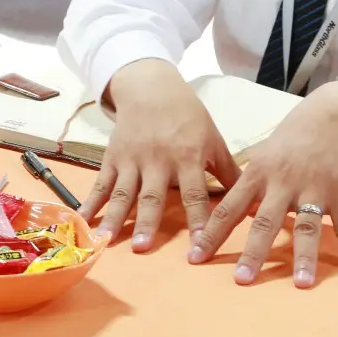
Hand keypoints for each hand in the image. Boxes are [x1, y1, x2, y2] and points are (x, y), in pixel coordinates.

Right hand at [81, 59, 237, 251]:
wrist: (152, 88)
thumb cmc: (188, 117)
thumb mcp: (213, 139)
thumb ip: (229, 172)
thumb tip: (255, 202)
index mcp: (188, 156)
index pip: (194, 194)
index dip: (197, 220)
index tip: (198, 247)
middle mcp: (158, 160)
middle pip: (152, 196)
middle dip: (147, 222)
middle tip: (143, 248)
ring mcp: (132, 159)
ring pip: (123, 192)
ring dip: (115, 217)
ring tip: (106, 241)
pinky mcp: (112, 157)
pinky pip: (101, 183)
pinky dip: (90, 203)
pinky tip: (82, 221)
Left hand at [188, 81, 337, 287]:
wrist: (333, 114)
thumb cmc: (293, 137)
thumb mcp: (264, 155)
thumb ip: (249, 184)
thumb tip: (228, 212)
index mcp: (258, 174)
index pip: (229, 208)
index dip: (212, 234)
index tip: (196, 259)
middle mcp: (283, 183)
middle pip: (265, 222)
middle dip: (253, 252)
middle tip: (242, 279)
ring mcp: (314, 188)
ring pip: (307, 226)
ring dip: (304, 256)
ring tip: (301, 284)